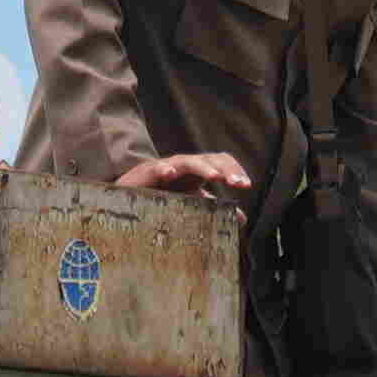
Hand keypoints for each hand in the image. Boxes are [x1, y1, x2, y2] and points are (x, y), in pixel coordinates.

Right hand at [118, 150, 254, 199]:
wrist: (131, 192)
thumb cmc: (164, 195)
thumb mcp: (192, 202)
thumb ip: (215, 207)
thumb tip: (242, 218)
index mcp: (198, 171)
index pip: (221, 162)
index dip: (235, 170)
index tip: (246, 185)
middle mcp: (186, 165)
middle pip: (210, 158)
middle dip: (225, 169)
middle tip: (237, 183)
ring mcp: (168, 166)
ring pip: (189, 161)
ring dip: (203, 168)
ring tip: (215, 177)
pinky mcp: (148, 172)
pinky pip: (158, 168)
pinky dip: (164, 169)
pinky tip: (169, 175)